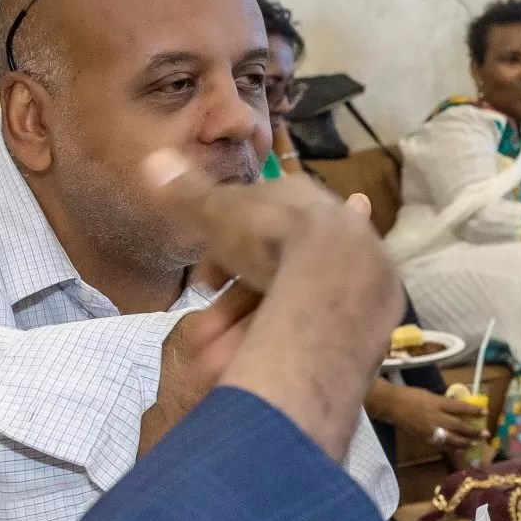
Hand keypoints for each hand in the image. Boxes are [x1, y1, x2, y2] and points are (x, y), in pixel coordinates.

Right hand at [146, 154, 404, 457]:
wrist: (335, 280)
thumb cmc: (269, 238)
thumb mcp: (217, 213)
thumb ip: (187, 193)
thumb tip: (155, 158)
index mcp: (299, 197)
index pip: (253, 223)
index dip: (222, 254)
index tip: (205, 284)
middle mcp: (330, 228)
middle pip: (272, 269)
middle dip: (234, 304)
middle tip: (206, 334)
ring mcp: (352, 271)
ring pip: (291, 301)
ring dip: (251, 329)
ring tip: (220, 361)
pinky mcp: (366, 312)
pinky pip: (317, 325)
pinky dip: (286, 341)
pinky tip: (264, 361)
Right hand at [371, 380, 488, 448]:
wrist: (393, 405)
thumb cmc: (411, 395)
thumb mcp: (430, 395)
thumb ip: (444, 403)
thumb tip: (457, 409)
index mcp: (438, 403)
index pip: (460, 407)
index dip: (473, 410)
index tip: (485, 412)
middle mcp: (436, 417)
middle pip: (459, 426)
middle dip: (473, 431)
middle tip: (486, 434)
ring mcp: (430, 430)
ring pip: (452, 439)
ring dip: (465, 442)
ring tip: (475, 444)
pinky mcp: (425, 438)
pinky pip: (441, 444)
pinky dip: (451, 447)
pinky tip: (459, 448)